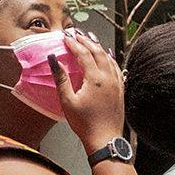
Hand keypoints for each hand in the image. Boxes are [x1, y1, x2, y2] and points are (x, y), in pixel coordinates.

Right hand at [54, 31, 126, 149]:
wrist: (105, 140)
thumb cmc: (85, 124)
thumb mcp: (68, 102)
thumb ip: (61, 79)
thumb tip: (54, 60)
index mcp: (95, 79)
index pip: (83, 54)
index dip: (74, 44)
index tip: (66, 37)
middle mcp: (108, 77)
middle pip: (97, 52)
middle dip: (86, 41)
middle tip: (77, 34)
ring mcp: (116, 83)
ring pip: (108, 58)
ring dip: (98, 47)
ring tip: (90, 40)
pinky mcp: (120, 90)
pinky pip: (116, 67)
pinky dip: (109, 58)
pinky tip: (107, 57)